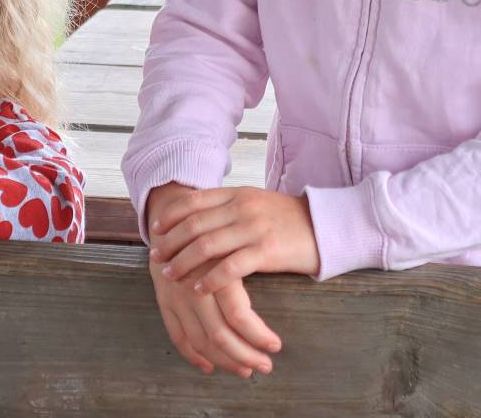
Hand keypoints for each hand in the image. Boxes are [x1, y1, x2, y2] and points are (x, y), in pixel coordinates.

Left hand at [149, 185, 320, 293]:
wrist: (325, 226)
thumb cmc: (287, 219)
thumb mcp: (256, 203)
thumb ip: (229, 207)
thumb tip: (197, 217)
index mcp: (238, 194)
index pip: (195, 201)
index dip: (171, 216)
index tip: (155, 230)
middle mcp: (242, 207)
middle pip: (195, 224)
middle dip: (170, 242)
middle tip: (155, 256)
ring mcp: (254, 228)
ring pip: (207, 245)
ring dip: (183, 261)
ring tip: (169, 274)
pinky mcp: (267, 251)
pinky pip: (231, 267)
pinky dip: (210, 278)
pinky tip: (198, 288)